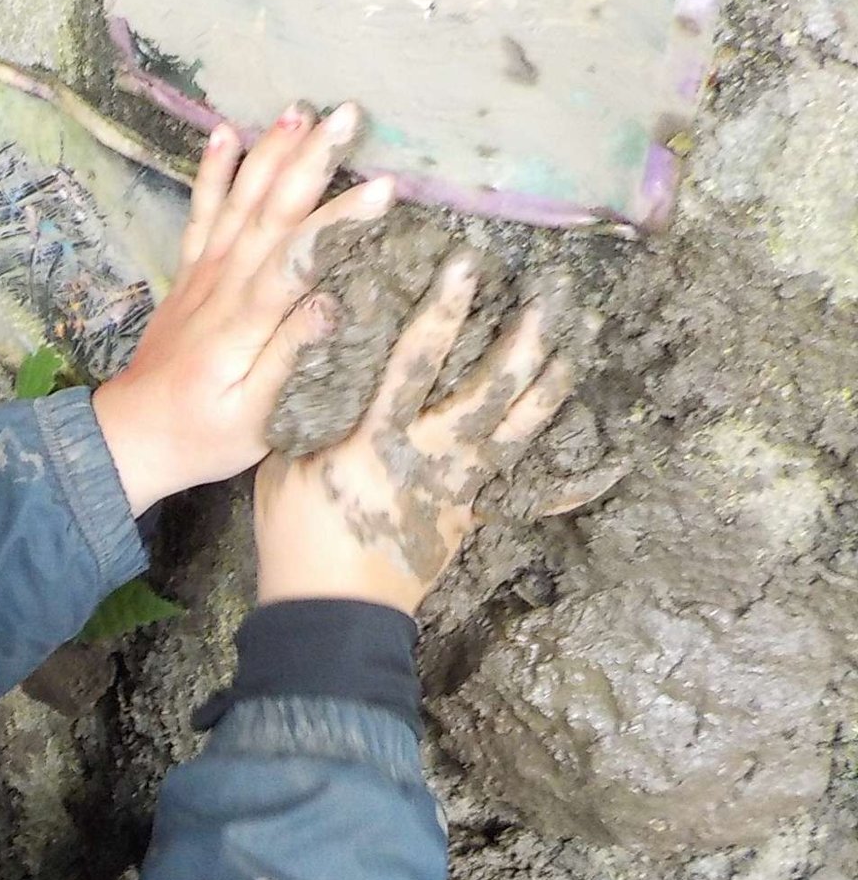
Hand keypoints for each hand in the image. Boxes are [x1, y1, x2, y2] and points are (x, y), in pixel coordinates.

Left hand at [94, 101, 396, 514]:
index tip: (384, 187)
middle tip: (349, 114)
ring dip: (270, 154)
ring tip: (301, 110)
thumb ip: (289, 359)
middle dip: (311, 162)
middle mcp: (221, 289)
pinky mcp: (189, 275)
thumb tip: (332, 304)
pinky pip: (200, 214)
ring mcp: (202, 276)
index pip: (297, 260)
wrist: (130, 436)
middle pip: (270, 213)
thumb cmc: (201, 437)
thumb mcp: (255, 420)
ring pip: (239, 202)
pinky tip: (226, 133)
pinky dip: (211, 173)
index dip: (340, 222)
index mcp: (244, 326)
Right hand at [253, 251, 575, 615]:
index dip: (443, 311)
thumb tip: (323, 357)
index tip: (467, 265)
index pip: (417, 362)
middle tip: (549, 295)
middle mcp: (430, 457)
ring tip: (574, 343)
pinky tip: (595, 461)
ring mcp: (458, 488)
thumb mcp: (284, 468)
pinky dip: (560, 477)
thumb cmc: (297, 537)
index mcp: (378, 440)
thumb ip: (309, 413)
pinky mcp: (469, 514)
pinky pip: (521, 487)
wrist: (333, 614)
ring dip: (548, 383)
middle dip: (522, 340)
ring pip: (516, 428)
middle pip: (489, 390)